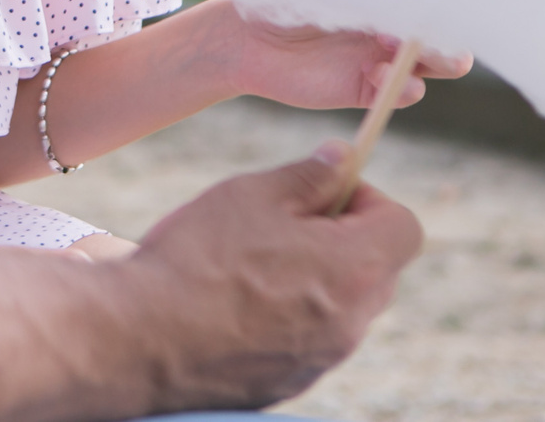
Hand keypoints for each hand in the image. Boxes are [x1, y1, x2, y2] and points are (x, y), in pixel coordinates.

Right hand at [127, 140, 424, 407]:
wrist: (141, 339)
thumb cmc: (197, 259)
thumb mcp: (252, 194)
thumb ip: (309, 176)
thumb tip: (340, 160)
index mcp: (352, 268)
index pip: (404, 227)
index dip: (370, 200)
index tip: (327, 192)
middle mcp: (350, 323)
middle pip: (376, 269)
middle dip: (343, 238)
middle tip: (283, 222)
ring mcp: (321, 360)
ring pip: (341, 306)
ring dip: (314, 278)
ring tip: (251, 262)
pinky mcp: (291, 383)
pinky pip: (309, 339)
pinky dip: (288, 316)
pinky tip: (236, 302)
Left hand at [222, 1, 471, 110]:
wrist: (247, 39)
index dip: (439, 1)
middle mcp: (390, 27)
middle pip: (444, 33)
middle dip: (447, 32)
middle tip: (424, 31)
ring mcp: (382, 59)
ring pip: (434, 67)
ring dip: (434, 61)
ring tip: (399, 53)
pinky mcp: (365, 89)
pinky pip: (401, 94)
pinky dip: (403, 88)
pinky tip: (384, 76)